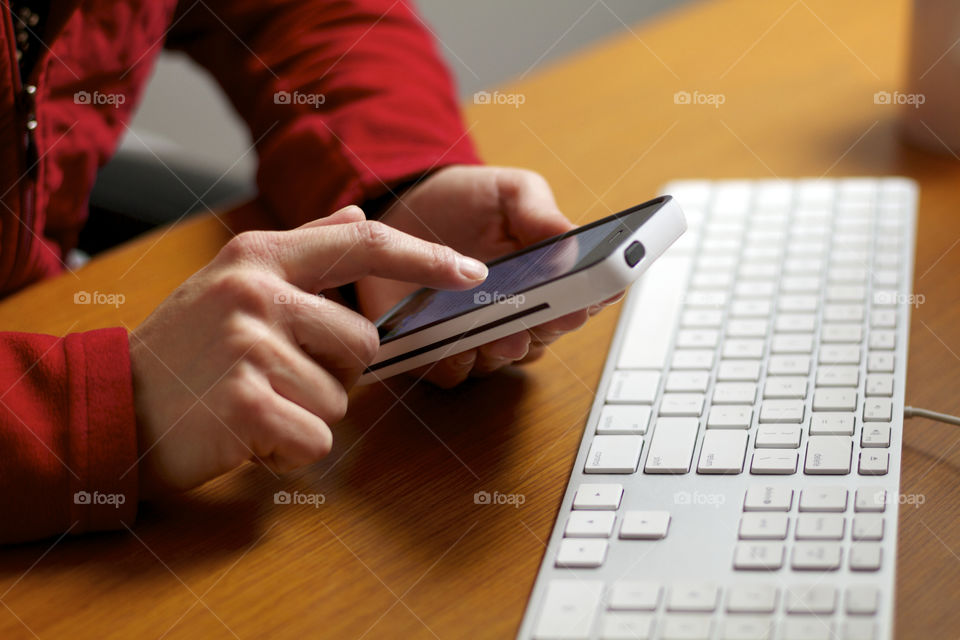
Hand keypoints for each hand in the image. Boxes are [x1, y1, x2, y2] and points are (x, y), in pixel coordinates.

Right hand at [129, 206, 487, 496]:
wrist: (108, 405)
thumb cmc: (183, 348)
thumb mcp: (234, 280)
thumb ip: (305, 247)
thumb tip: (359, 212)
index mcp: (261, 257)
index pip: (364, 244)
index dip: (426, 257)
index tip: (471, 271)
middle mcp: (258, 291)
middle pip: (365, 342)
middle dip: (335, 373)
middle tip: (277, 377)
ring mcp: (250, 345)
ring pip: (342, 397)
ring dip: (308, 412)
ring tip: (254, 402)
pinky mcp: (245, 403)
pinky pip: (316, 437)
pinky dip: (291, 448)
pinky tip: (248, 433)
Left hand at [355, 166, 621, 387]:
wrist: (402, 208)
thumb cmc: (464, 200)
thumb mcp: (507, 191)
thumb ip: (539, 211)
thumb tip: (572, 240)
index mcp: (546, 276)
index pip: (583, 296)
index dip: (594, 297)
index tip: (596, 293)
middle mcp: (520, 313)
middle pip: (547, 333)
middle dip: (552, 326)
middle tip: (555, 314)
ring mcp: (481, 334)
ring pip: (504, 357)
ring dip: (507, 348)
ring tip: (506, 334)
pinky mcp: (437, 348)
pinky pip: (453, 370)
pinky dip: (456, 361)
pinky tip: (455, 344)